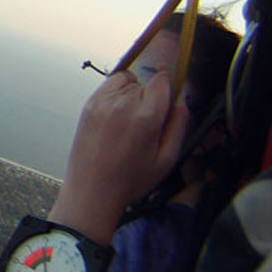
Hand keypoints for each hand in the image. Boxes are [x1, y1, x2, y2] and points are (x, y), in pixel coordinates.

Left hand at [49, 70, 188, 244]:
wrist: (92, 190)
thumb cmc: (128, 180)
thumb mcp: (166, 159)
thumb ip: (179, 126)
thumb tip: (182, 104)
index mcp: (146, 117)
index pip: (162, 80)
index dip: (168, 89)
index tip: (167, 100)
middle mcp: (122, 104)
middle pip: (145, 82)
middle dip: (150, 96)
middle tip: (147, 122)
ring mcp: (102, 102)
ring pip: (126, 80)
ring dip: (132, 92)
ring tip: (131, 118)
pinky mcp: (88, 105)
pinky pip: (108, 85)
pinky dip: (115, 93)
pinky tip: (117, 115)